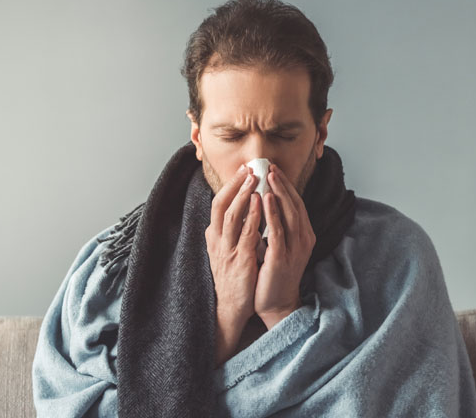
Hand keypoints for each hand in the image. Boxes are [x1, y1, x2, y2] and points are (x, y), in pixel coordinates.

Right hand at [206, 164, 262, 328]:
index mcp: (214, 236)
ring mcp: (227, 250)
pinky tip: (260, 203)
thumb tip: (243, 207)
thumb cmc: (234, 276)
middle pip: (221, 205)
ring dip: (243, 195)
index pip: (218, 204)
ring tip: (254, 178)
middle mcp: (217, 240)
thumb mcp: (228, 249)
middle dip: (234, 184)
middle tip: (248, 168)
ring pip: (231, 216)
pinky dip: (252, 216)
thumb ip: (233, 230)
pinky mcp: (240, 261)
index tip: (243, 169)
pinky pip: (246, 234)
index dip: (230, 185)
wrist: (231, 307)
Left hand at [254, 164, 315, 327]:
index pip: (296, 203)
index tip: (273, 169)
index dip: (286, 185)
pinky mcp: (282, 258)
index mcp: (304, 235)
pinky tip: (265, 200)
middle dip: (282, 184)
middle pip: (294, 204)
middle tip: (270, 166)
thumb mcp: (280, 246)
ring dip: (279, 193)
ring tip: (268, 176)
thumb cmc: (274, 274)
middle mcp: (303, 239)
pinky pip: (277, 231)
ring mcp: (294, 249)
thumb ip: (278, 226)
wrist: (276, 303)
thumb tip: (266, 202)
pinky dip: (272, 214)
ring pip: (289, 214)